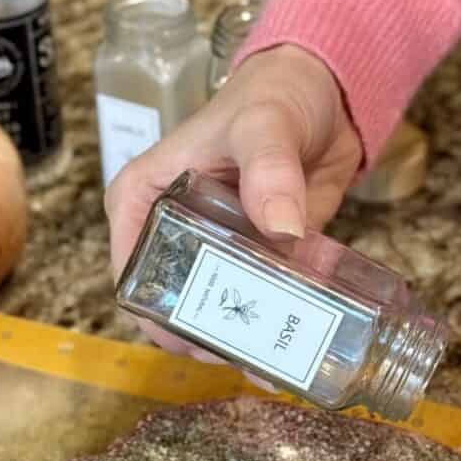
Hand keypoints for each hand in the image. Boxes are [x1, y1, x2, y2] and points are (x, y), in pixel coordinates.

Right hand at [105, 43, 362, 364]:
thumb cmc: (273, 95)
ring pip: (227, 309)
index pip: (132, 272)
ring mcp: (223, 251)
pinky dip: (286, 324)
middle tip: (248, 361)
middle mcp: (176, 232)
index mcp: (146, 201)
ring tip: (278, 367)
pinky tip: (303, 349)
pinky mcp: (266, 259)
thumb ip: (269, 168)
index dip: (157, 316)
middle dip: (210, 338)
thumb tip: (281, 229)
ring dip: (251, 341)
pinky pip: (271, 300)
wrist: (327, 93)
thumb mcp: (264, 123)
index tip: (193, 343)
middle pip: (180, 302)